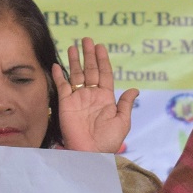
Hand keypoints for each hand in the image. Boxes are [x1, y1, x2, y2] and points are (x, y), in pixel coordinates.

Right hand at [53, 38, 137, 153]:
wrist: (91, 153)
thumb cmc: (108, 141)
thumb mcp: (122, 122)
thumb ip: (125, 104)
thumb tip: (135, 89)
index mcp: (106, 98)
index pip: (104, 74)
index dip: (102, 60)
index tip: (100, 46)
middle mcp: (91, 95)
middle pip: (90, 70)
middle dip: (88, 55)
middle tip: (86, 39)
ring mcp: (78, 98)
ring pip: (76, 75)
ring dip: (74, 61)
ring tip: (72, 46)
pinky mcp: (65, 104)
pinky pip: (61, 86)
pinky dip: (59, 75)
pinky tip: (57, 65)